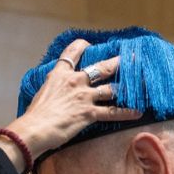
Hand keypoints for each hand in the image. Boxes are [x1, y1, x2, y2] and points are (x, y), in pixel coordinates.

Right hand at [0, 40, 142, 162]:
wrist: (33, 129)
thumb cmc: (34, 116)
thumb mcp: (41, 94)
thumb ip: (52, 89)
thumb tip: (53, 93)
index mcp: (59, 75)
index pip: (72, 53)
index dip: (82, 46)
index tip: (89, 44)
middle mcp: (75, 81)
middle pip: (100, 68)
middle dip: (117, 62)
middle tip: (131, 58)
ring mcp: (84, 96)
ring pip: (111, 88)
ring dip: (126, 87)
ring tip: (140, 84)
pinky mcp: (89, 113)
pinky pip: (112, 112)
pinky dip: (126, 113)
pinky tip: (138, 112)